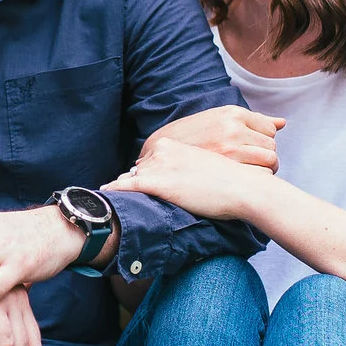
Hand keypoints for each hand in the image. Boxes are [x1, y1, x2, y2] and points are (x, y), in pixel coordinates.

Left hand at [106, 139, 270, 223]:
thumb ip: (185, 168)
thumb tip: (178, 182)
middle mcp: (162, 151)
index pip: (148, 161)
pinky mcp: (157, 182)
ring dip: (120, 190)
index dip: (143, 175)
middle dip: (130, 183)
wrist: (243, 188)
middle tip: (118, 196)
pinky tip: (102, 197)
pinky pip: (126, 187)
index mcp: (173, 144)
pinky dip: (113, 192)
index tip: (132, 185)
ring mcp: (158, 166)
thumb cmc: (230, 182)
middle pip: (137, 170)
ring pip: (130, 179)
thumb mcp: (204, 166)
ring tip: (106, 201)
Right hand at [143, 106, 282, 170]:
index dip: (263, 143)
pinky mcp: (227, 170)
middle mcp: (234, 129)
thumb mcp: (219, 120)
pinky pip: (260, 177)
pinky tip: (242, 182)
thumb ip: (253, 121)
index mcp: (233, 114)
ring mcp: (230, 150)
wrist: (161, 153)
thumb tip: (283, 123)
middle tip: (249, 166)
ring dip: (263, 171)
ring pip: (269, 163)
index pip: (270, 131)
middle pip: (272, 149)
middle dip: (265, 158)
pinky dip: (256, 182)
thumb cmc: (193, 137)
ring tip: (247, 175)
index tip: (251, 151)